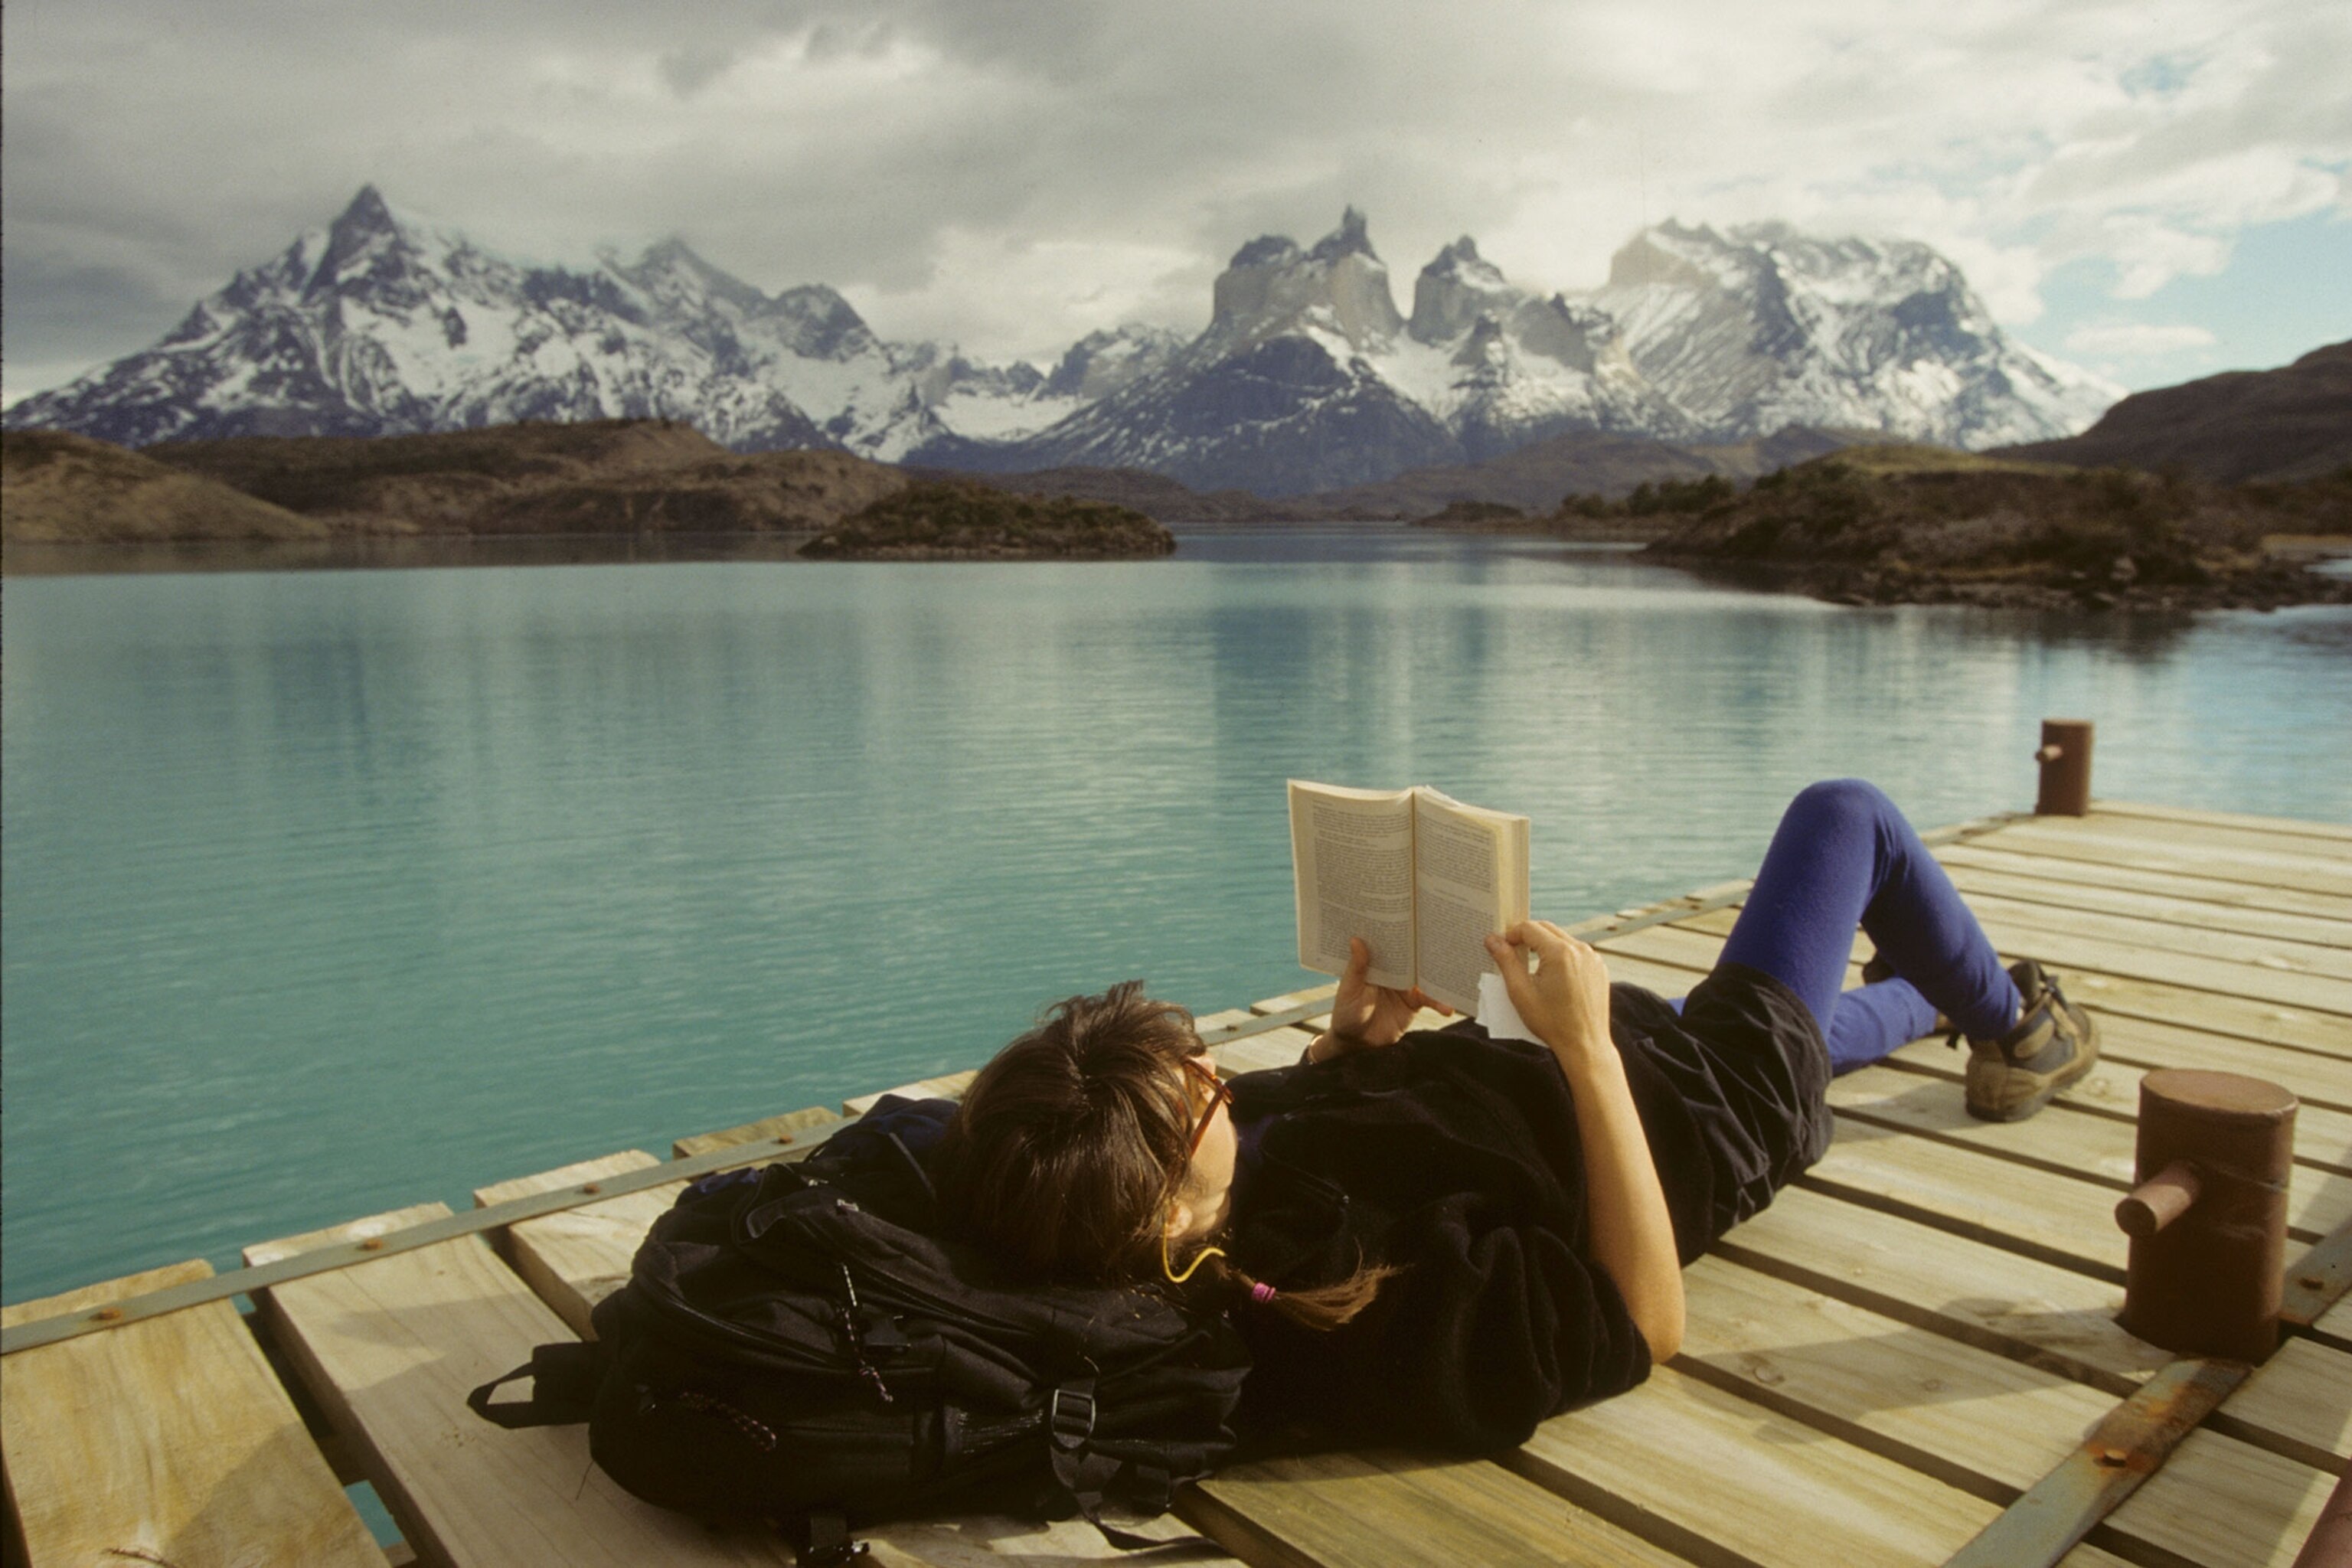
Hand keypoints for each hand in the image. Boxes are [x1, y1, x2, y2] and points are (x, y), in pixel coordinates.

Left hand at [1314, 936, 1450, 1058]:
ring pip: (1425, 974)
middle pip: (1412, 955)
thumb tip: (1356, 939)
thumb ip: (1356, 968)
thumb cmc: (1346, 1012)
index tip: (1412, 914)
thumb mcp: (1349, 990)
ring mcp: (1405, 985)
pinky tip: (1449, 1007)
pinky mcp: (1414, 1002)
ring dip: (1438, 973)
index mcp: (1377, 962)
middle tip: (1444, 935)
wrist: (1356, 1042)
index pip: (1390, 941)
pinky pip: (1431, 999)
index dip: (1400, 929)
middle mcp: (1393, 970)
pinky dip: (1440, 1002)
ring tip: (1454, 970)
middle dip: (1426, 946)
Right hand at [1485, 921, 1613, 1067]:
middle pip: (1546, 928)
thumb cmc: (1552, 1023)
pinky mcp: (1599, 968)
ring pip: (1562, 938)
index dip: (1511, 934)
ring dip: (1545, 945)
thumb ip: (1505, 961)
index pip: (1529, 928)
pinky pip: (1576, 952)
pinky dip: (1561, 956)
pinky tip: (1553, 975)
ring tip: (1532, 966)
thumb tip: (1492, 939)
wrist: (1584, 1045)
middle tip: (1513, 953)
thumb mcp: (1521, 992)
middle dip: (1527, 936)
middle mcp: (1580, 950)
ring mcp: (1593, 958)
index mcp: (1560, 953)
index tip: (1502, 947)